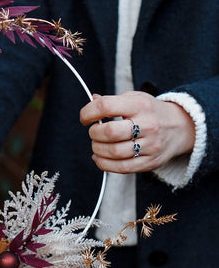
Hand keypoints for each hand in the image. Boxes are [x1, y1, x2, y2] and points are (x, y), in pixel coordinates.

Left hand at [79, 91, 195, 172]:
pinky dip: (104, 164)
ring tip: (97, 144)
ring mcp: (150, 145)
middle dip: (94, 133)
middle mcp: (147, 125)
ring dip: (97, 149)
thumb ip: (112, 100)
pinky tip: (100, 157)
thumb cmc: (151, 112)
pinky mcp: (150, 162)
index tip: (85, 118)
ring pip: (114, 152)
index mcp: (140, 105)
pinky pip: (121, 168)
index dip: (88, 113)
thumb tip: (93, 100)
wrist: (182, 127)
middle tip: (94, 132)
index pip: (106, 106)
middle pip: (109, 132)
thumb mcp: (135, 99)